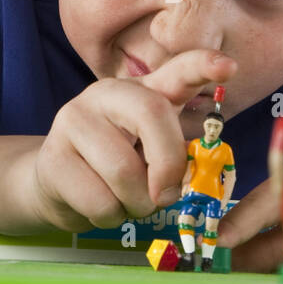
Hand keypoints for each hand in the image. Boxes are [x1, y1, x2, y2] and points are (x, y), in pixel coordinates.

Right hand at [29, 50, 236, 230]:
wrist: (56, 183)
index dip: (204, 66)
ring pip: (125, 172)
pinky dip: (111, 217)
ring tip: (127, 201)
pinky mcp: (53, 156)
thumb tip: (179, 184)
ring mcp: (74, 119)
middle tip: (166, 196)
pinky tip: (101, 205)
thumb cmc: (118, 167)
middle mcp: (107, 93)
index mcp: (143, 91)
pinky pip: (100, 201)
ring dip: (136, 204)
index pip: (177, 69)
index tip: (229, 67)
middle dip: (169, 166)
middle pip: (152, 116)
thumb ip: (175, 158)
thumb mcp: (152, 154)